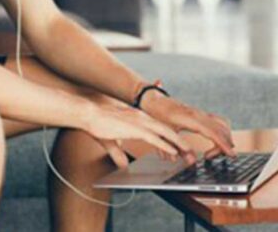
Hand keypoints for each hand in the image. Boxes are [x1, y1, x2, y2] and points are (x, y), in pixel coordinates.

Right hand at [81, 103, 196, 165]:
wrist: (88, 113)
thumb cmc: (96, 123)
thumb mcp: (110, 141)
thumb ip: (118, 153)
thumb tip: (123, 165)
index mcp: (137, 118)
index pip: (158, 128)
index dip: (169, 137)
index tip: (178, 147)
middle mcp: (142, 118)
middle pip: (166, 129)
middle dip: (179, 141)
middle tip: (190, 150)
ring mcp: (140, 122)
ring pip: (165, 133)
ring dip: (177, 143)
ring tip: (188, 151)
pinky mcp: (135, 128)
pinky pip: (155, 138)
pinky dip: (165, 145)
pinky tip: (173, 152)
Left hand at [139, 92, 236, 157]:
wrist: (154, 101)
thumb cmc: (158, 116)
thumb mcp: (164, 135)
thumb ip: (177, 149)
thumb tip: (191, 161)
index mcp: (190, 119)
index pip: (213, 132)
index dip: (223, 144)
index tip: (231, 154)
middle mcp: (199, 114)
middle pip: (221, 129)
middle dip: (223, 145)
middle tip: (209, 157)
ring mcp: (202, 113)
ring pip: (223, 124)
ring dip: (224, 138)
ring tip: (211, 152)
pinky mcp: (202, 114)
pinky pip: (219, 122)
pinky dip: (222, 133)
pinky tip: (214, 142)